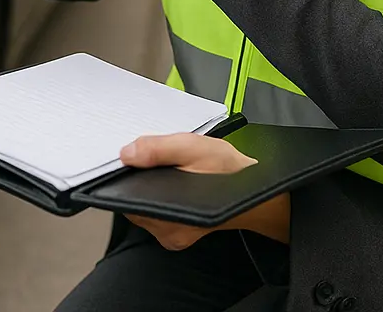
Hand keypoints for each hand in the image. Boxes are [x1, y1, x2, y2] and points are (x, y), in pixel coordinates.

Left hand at [119, 133, 257, 250]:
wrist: (257, 188)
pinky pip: (156, 209)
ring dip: (149, 185)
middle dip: (139, 179)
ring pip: (145, 205)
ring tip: (166, 167)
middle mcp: (167, 232)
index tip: (129, 159)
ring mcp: (172, 234)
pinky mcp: (177, 231)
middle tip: (155, 158)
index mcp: (169, 217)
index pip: (127, 198)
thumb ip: (158, 149)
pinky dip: (159, 192)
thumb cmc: (229, 170)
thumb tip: (126, 154)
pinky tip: (172, 179)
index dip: (125, 177)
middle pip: (134, 202)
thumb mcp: (193, 148)